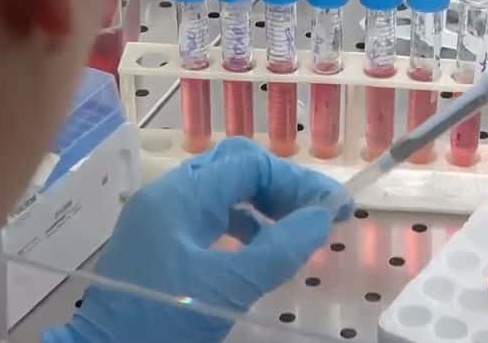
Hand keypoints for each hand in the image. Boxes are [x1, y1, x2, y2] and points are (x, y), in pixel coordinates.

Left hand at [45, 137, 349, 342]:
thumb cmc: (161, 322)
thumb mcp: (229, 288)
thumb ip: (280, 250)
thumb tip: (323, 216)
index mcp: (180, 196)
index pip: (249, 164)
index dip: (295, 182)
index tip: (331, 208)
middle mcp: (167, 196)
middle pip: (233, 169)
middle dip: (279, 187)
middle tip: (314, 216)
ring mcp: (158, 219)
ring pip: (220, 193)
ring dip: (261, 207)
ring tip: (293, 236)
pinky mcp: (156, 243)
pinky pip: (205, 218)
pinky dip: (238, 226)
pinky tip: (257, 253)